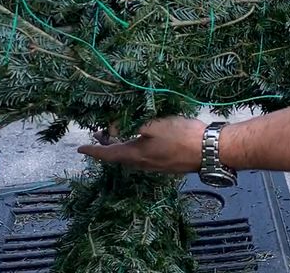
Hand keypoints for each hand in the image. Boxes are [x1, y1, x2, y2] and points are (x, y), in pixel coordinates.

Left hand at [77, 117, 206, 173]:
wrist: (209, 150)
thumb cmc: (181, 136)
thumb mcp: (152, 124)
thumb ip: (131, 123)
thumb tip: (114, 126)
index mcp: (136, 155)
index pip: (108, 154)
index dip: (93, 150)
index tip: (80, 148)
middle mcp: (143, 164)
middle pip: (119, 155)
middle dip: (107, 145)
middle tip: (99, 133)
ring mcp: (156, 165)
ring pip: (132, 155)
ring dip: (121, 144)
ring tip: (118, 132)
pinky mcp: (167, 162)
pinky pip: (144, 155)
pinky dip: (135, 146)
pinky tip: (142, 136)